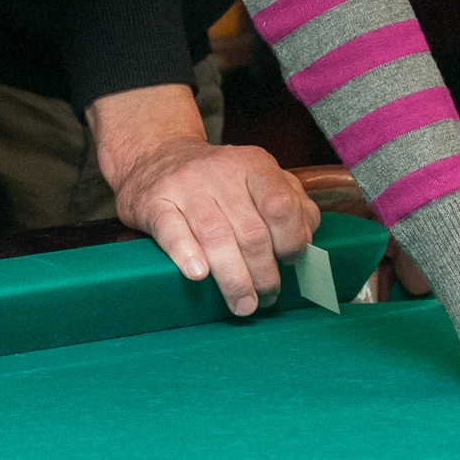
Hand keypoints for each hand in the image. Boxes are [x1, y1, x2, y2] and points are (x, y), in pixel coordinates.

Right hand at [90, 83, 319, 316]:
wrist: (155, 156)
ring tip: (242, 304)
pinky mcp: (153, 201)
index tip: (289, 262)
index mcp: (253, 163)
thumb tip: (306, 239)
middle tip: (265, 297)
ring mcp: (185, 185)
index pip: (281, 205)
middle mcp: (220, 170)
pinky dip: (187, 255)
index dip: (290, 241)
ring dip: (234, 279)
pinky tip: (198, 275)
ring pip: (216, 237)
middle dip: (263, 275)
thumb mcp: (259, 178)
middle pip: (251, 232)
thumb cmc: (217, 179)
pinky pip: (172, 230)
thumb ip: (291, 203)